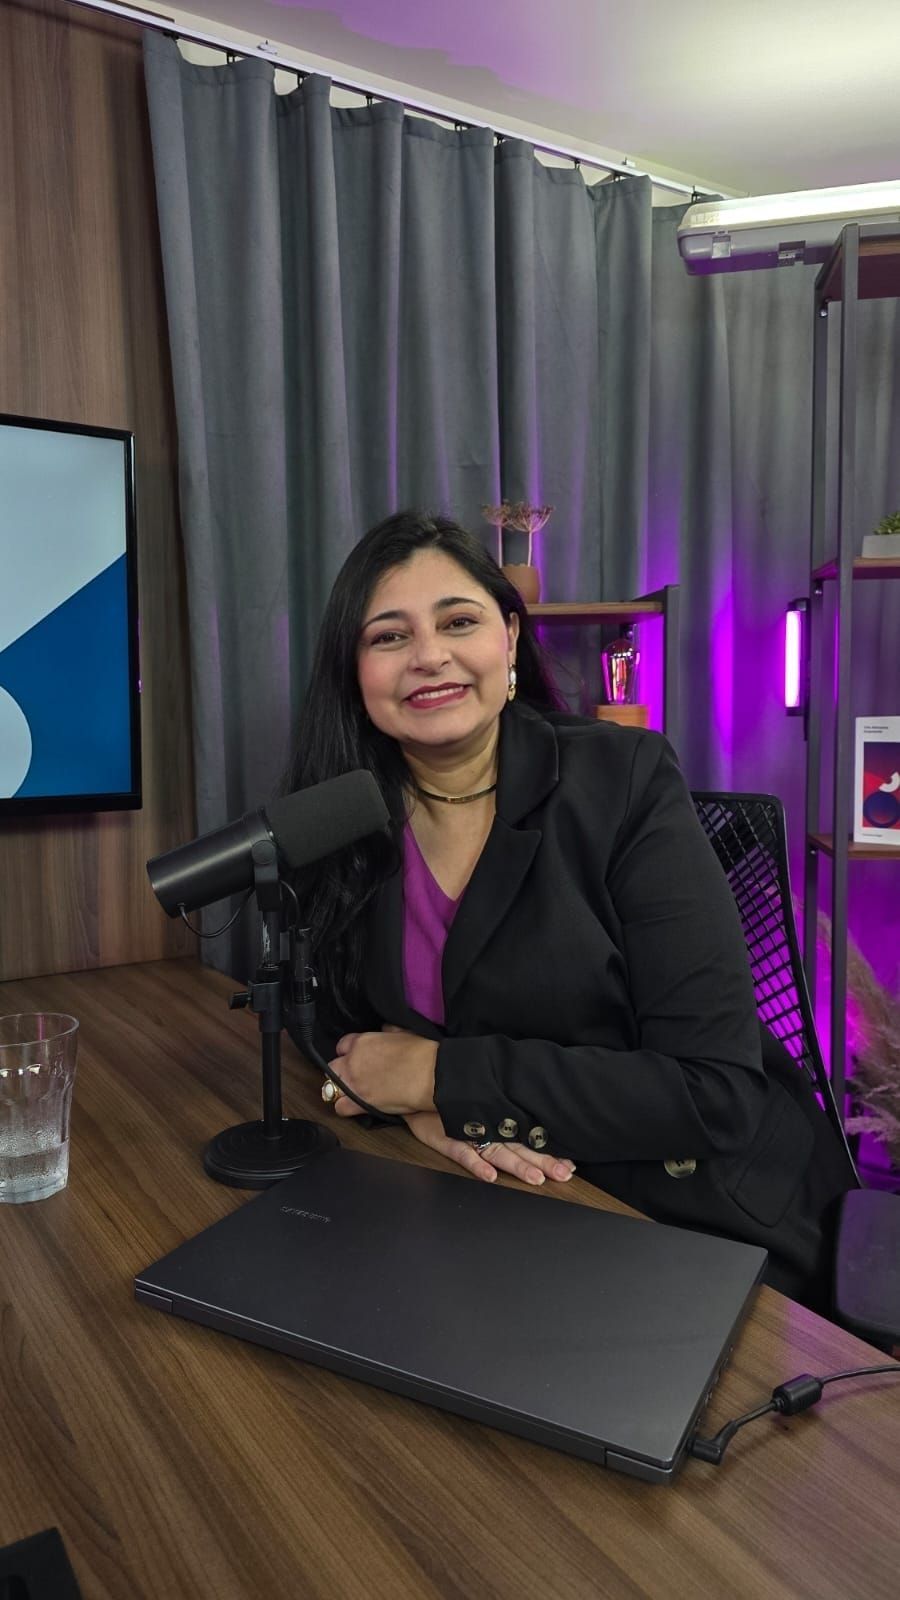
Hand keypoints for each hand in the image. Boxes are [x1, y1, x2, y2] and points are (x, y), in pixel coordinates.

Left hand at [328, 1028, 436, 1117]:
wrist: (429, 1074)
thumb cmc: (421, 1052)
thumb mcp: (402, 1032)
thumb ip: (388, 1032)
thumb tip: (386, 1031)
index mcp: (362, 1042)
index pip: (342, 1045)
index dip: (348, 1053)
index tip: (355, 1058)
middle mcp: (352, 1061)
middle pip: (332, 1067)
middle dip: (341, 1072)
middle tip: (355, 1077)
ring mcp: (353, 1082)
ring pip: (330, 1088)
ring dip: (340, 1091)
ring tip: (354, 1094)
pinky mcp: (359, 1102)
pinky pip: (340, 1108)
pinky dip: (345, 1108)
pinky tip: (354, 1108)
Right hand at [403, 1112, 575, 1187]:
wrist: (422, 1084)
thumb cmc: (456, 1096)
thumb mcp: (482, 1101)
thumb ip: (505, 1111)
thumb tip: (535, 1121)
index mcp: (500, 1121)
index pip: (530, 1140)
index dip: (549, 1152)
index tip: (571, 1164)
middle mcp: (489, 1128)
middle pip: (520, 1148)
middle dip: (543, 1162)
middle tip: (564, 1173)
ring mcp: (469, 1134)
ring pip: (498, 1152)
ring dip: (517, 1166)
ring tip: (535, 1178)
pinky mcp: (448, 1138)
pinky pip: (463, 1153)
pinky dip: (476, 1165)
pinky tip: (490, 1176)